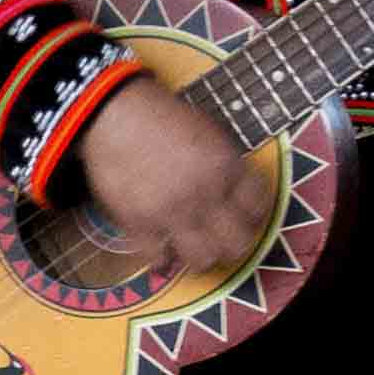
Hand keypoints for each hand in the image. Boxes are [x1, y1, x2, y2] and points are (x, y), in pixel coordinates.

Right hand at [70, 66, 271, 291]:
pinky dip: (160, 258)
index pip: (259, 207)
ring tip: (191, 247)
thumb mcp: (209, 132)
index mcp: (227, 166)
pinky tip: (160, 248)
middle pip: (237, 244)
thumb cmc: (161, 118)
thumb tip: (233, 196)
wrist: (115, 114)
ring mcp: (173, 212)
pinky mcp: (140, 224)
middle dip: (232, 245)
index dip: (253, 216)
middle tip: (220, 239)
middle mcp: (206, 194)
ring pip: (203, 260)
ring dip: (199, 256)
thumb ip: (226, 166)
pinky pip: (158, 259)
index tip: (244, 217)